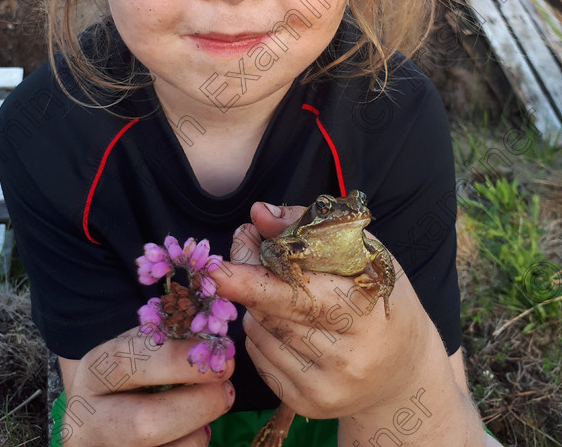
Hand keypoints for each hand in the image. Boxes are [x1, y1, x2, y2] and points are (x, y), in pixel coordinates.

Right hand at [58, 327, 234, 445]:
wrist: (99, 419)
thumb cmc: (129, 375)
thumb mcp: (137, 349)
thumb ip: (169, 338)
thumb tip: (214, 336)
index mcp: (95, 372)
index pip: (129, 362)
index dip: (176, 358)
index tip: (217, 354)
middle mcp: (90, 420)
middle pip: (146, 423)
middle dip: (199, 404)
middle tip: (228, 389)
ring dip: (200, 429)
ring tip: (208, 408)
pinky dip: (193, 443)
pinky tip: (190, 429)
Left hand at [209, 201, 440, 420]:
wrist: (403, 371)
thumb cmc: (379, 297)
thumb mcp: (360, 250)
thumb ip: (307, 226)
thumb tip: (258, 214)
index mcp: (364, 310)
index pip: (297, 294)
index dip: (252, 281)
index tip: (216, 270)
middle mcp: (347, 357)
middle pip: (271, 311)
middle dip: (249, 278)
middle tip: (248, 246)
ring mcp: (326, 387)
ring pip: (259, 332)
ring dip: (259, 306)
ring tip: (289, 295)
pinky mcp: (308, 406)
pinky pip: (259, 358)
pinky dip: (262, 334)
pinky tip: (290, 326)